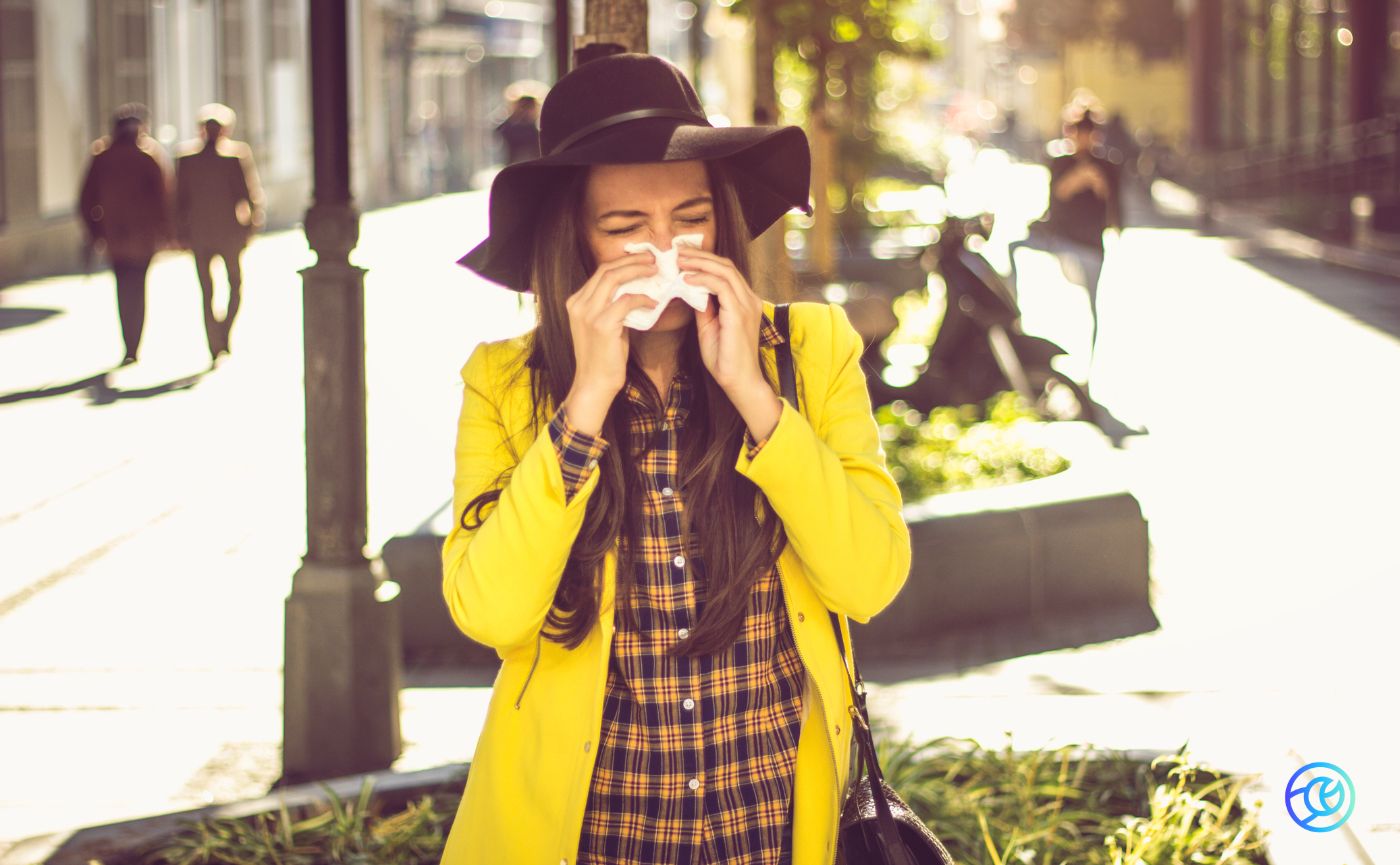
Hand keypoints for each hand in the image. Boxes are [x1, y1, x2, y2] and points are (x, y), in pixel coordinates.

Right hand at [561, 252, 661, 433]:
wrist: (595, 383)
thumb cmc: (604, 357)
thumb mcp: (604, 325)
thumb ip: (612, 306)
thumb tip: (636, 289)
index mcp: (576, 301)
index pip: (601, 271)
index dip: (624, 262)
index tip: (643, 259)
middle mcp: (578, 304)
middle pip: (607, 270)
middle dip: (633, 261)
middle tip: (654, 259)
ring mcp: (588, 314)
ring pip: (614, 279)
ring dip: (638, 272)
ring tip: (656, 271)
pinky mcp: (602, 325)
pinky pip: (626, 301)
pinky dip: (643, 299)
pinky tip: (654, 303)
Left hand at [680, 248, 781, 442]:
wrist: (739, 382)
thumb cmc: (724, 360)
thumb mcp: (708, 327)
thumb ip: (704, 307)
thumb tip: (690, 290)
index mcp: (744, 301)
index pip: (725, 271)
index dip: (704, 261)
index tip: (682, 257)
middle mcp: (749, 299)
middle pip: (725, 265)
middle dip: (700, 256)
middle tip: (677, 252)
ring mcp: (747, 305)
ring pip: (724, 271)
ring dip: (699, 263)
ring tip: (679, 261)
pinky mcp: (740, 313)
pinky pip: (721, 286)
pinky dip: (703, 279)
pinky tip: (686, 279)